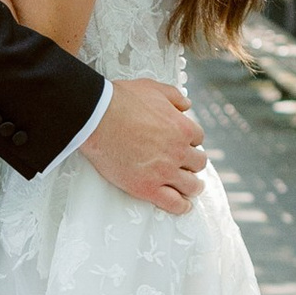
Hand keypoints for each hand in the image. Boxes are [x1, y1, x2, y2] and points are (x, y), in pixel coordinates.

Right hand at [84, 75, 206, 214]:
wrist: (96, 118)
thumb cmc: (121, 100)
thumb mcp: (153, 88)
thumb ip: (174, 96)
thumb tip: (187, 104)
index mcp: (182, 128)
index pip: (198, 138)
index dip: (189, 141)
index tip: (181, 144)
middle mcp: (178, 152)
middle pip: (198, 163)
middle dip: (192, 163)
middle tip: (184, 165)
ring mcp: (164, 172)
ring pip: (192, 185)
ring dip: (192, 186)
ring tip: (189, 188)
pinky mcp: (147, 188)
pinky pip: (174, 204)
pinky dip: (182, 206)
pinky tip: (183, 205)